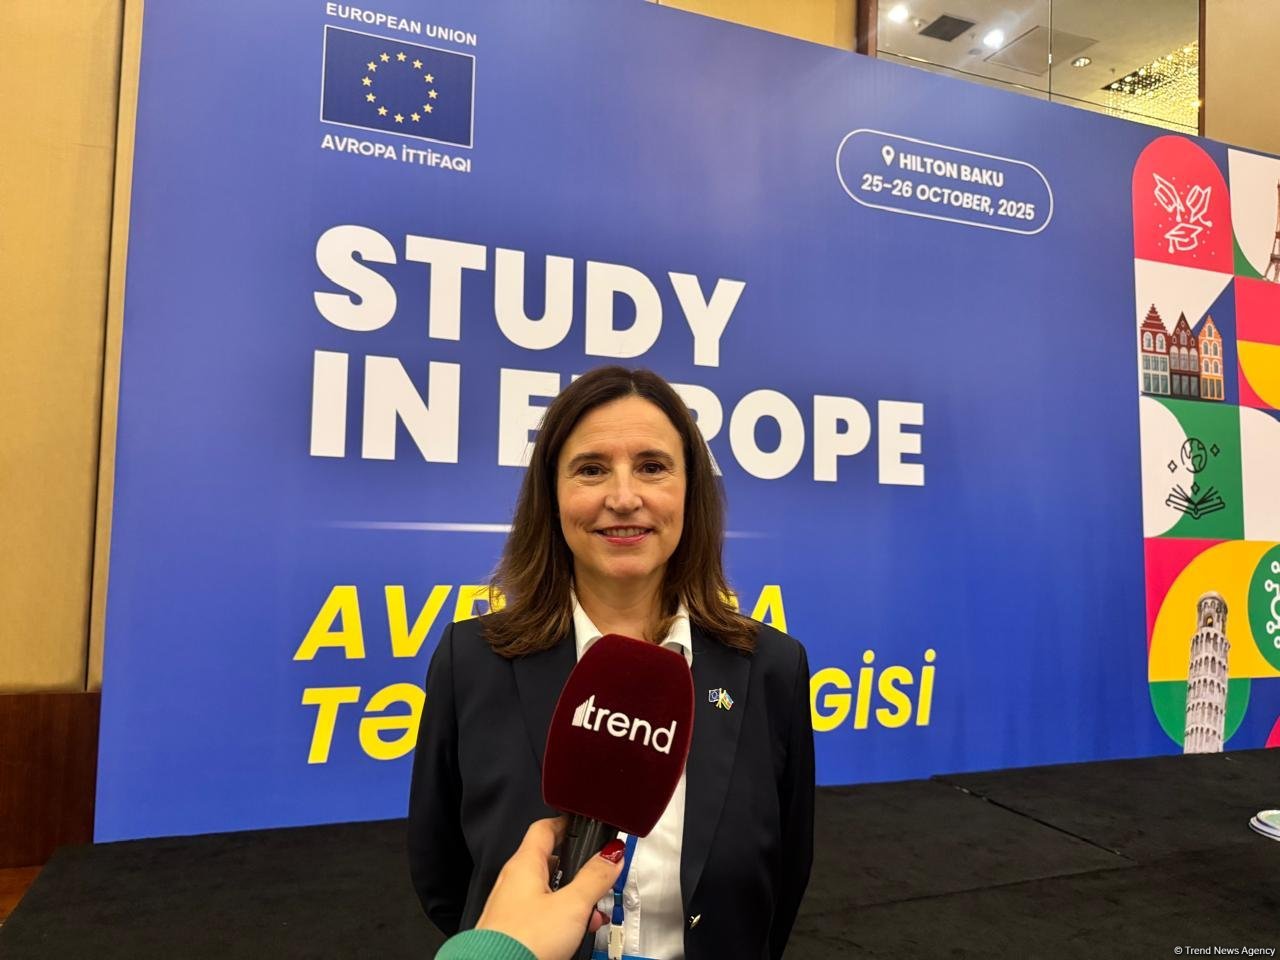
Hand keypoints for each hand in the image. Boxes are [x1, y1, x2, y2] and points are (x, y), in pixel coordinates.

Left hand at [475, 817, 623, 959]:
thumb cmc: (523, 940)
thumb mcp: (572, 905)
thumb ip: (594, 877)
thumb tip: (612, 855)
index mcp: (524, 864)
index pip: (545, 828)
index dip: (567, 823)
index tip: (584, 825)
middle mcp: (513, 881)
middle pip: (550, 861)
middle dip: (577, 870)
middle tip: (598, 875)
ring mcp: (511, 905)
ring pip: (548, 890)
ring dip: (572, 898)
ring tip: (592, 912)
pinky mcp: (512, 928)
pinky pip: (540, 913)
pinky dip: (560, 917)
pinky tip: (575, 931)